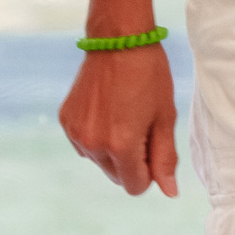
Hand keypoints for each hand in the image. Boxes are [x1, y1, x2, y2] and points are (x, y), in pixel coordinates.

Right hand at [59, 46, 179, 196]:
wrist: (118, 41)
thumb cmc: (149, 77)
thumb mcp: (165, 117)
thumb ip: (165, 157)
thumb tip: (170, 192)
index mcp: (121, 145)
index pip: (135, 186)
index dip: (150, 173)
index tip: (155, 147)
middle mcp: (93, 144)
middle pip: (116, 176)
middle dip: (133, 161)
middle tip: (144, 125)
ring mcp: (75, 134)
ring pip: (100, 161)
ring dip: (114, 149)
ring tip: (126, 114)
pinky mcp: (65, 121)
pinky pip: (85, 144)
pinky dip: (98, 136)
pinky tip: (109, 110)